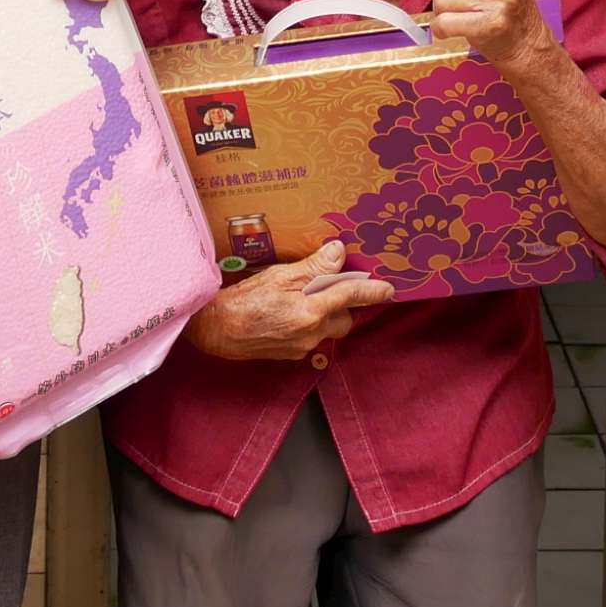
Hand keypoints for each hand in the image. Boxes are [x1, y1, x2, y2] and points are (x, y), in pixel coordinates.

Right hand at [187, 240, 395, 361]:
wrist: (216, 331)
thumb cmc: (243, 300)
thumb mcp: (278, 275)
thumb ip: (312, 267)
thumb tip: (337, 252)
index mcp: (310, 311)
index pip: (350, 296)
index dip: (372, 291)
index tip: (389, 289)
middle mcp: (311, 333)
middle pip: (345, 318)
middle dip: (343, 303)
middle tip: (328, 285)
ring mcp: (303, 347)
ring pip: (329, 329)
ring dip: (326, 313)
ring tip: (305, 297)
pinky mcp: (293, 354)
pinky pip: (313, 337)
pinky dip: (310, 324)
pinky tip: (291, 312)